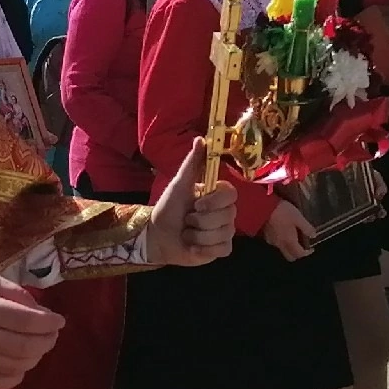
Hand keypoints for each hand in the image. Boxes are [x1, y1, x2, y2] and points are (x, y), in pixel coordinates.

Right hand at [0, 272, 63, 388]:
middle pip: (25, 346)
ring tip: (38, 346)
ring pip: (15, 366)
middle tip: (52, 334)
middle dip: (47, 341)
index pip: (26, 321)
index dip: (49, 323)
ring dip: (35, 358)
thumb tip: (41, 312)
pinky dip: (16, 376)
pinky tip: (20, 364)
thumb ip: (15, 292)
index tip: (60, 320)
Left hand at [148, 146, 237, 266]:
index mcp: (218, 195)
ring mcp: (225, 231)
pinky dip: (203, 250)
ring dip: (197, 236)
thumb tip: (201, 138)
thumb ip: (192, 163)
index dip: (215, 202)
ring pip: (222, 235)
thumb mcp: (179, 184)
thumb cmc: (168, 207)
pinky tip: (192, 247)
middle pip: (227, 217)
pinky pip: (222, 250)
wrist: (157, 235)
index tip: (197, 204)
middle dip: (200, 221)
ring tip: (187, 233)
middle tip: (187, 219)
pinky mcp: (220, 249)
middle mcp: (226, 212)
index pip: (231, 195)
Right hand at [262, 199, 315, 260]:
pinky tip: (283, 232)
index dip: (307, 253)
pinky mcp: (266, 236)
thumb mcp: (298, 218)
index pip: (299, 254)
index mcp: (290, 241)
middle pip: (290, 256)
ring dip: (289, 247)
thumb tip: (313, 235)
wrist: (263, 208)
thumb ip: (307, 228)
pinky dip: (282, 241)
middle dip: (297, 254)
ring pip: (282, 250)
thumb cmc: (282, 212)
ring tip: (293, 237)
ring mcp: (272, 241)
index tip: (311, 248)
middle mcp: (280, 245)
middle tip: (303, 246)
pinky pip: (276, 243)